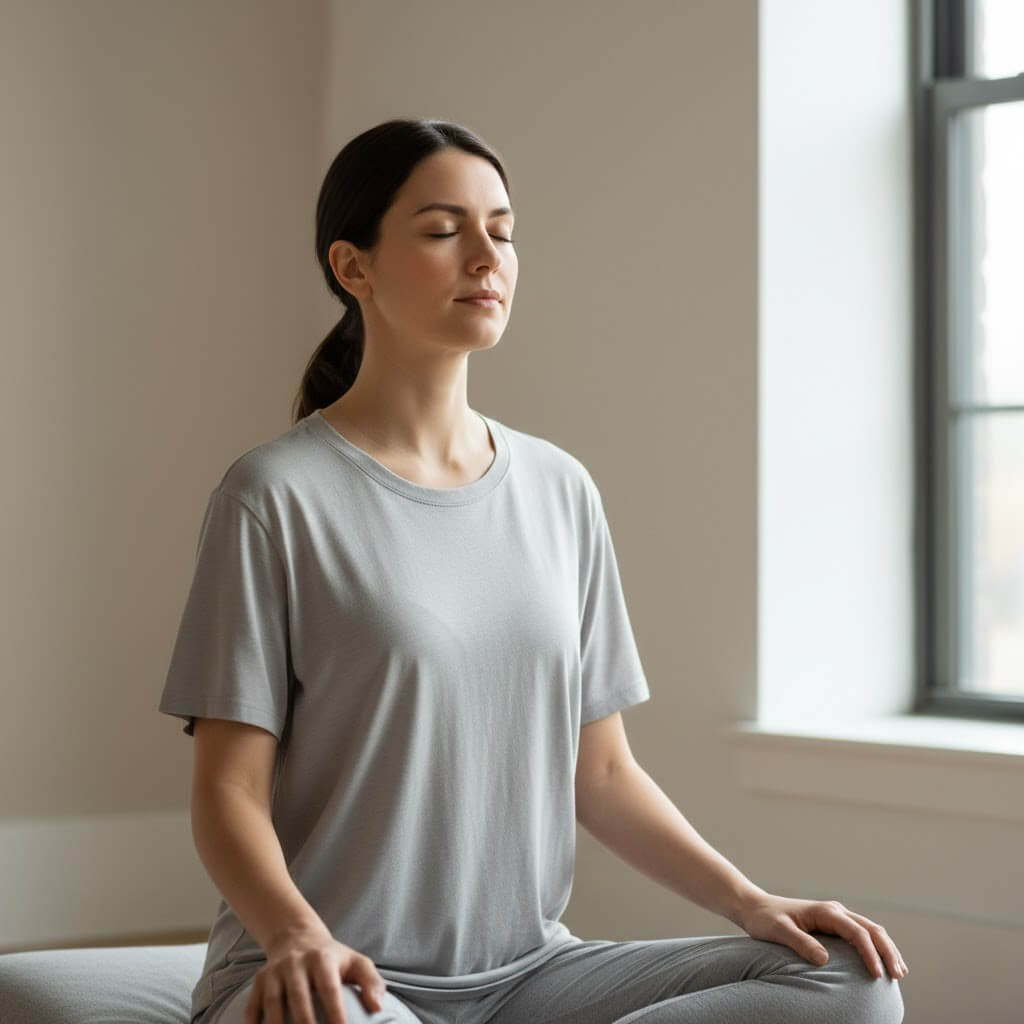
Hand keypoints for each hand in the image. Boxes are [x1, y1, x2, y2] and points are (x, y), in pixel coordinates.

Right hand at [245, 925, 387, 1023]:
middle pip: (299, 998)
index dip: (335, 1012)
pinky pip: (252, 1007)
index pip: (329, 988)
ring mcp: (275, 972)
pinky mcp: (259, 982)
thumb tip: (378, 1007)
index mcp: (322, 959)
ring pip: (274, 1003)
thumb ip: (372, 982)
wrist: (296, 936)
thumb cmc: (332, 958)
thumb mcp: (356, 962)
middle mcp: (296, 963)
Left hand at [734, 890, 909, 980]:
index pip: (857, 932)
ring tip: (899, 972)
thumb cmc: (765, 919)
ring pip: (871, 931)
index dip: (870, 953)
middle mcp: (835, 911)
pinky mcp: (833, 925)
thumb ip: (800, 943)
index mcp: (826, 911)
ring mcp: (836, 917)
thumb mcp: (779, 931)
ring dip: (886, 949)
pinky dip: (876, 948)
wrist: (755, 908)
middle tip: (899, 975)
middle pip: (872, 929)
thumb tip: (824, 960)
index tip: (876, 975)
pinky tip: (882, 964)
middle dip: (888, 951)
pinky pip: (862, 935)